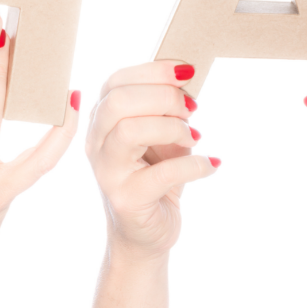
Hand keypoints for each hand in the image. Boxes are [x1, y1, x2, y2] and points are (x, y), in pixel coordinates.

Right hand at [86, 61, 216, 258]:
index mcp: (101, 121)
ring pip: (129, 131)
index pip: (116, 82)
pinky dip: (194, 165)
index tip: (187, 74)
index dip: (154, 71)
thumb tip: (186, 77)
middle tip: (191, 110)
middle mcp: (96, 144)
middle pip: (118, 101)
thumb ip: (165, 109)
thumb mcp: (161, 137)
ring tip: (194, 137)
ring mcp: (107, 173)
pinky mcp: (126, 199)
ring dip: (172, 128)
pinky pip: (162, 173)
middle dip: (163, 97)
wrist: (145, 236)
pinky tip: (210, 165)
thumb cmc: (155, 178)